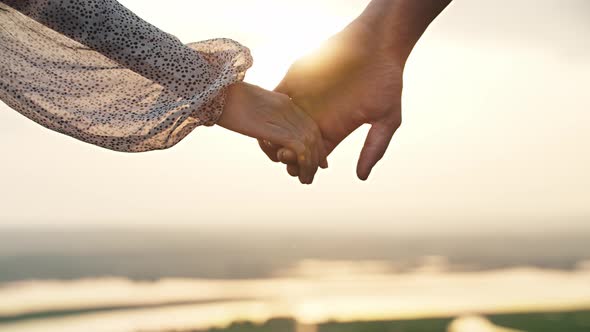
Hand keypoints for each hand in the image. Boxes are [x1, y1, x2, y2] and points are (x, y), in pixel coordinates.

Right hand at [218, 82, 327, 183]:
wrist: (218, 91)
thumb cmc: (225, 98)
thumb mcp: (247, 105)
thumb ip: (259, 115)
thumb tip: (258, 128)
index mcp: (283, 102)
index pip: (307, 123)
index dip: (313, 141)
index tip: (314, 156)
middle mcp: (289, 109)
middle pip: (312, 134)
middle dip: (316, 155)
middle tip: (312, 173)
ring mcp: (285, 118)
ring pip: (309, 144)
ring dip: (310, 165)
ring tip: (305, 180)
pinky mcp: (279, 130)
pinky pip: (300, 149)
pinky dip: (305, 164)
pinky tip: (302, 175)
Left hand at [259, 21, 402, 180]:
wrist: (378, 44)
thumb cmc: (387, 79)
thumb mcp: (387, 119)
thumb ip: (374, 148)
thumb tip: (361, 177)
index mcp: (334, 129)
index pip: (312, 155)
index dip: (304, 166)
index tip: (302, 173)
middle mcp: (316, 117)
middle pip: (292, 144)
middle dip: (285, 156)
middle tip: (285, 158)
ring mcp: (304, 99)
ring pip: (279, 125)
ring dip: (273, 137)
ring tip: (273, 145)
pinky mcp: (294, 80)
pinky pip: (274, 99)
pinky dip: (268, 111)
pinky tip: (268, 121)